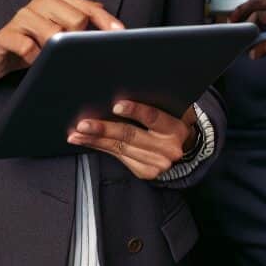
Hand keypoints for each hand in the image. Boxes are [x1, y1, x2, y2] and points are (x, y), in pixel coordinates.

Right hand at [0, 0, 123, 111]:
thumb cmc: (30, 44)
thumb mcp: (59, 34)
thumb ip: (82, 24)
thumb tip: (112, 25)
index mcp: (56, 1)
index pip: (87, 7)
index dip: (105, 21)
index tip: (120, 34)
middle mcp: (40, 4)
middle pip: (75, 21)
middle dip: (78, 42)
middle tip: (75, 56)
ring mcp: (21, 17)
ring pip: (53, 33)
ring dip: (57, 52)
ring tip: (53, 60)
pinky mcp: (5, 35)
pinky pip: (28, 47)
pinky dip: (35, 58)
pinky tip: (35, 62)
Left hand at [69, 101, 201, 180]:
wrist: (189, 152)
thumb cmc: (174, 125)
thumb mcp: (174, 112)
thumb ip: (156, 104)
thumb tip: (122, 94)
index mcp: (176, 129)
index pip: (154, 117)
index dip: (135, 111)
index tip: (116, 105)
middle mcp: (167, 148)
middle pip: (130, 136)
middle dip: (104, 129)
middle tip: (83, 124)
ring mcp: (156, 163)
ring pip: (119, 148)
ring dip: (95, 140)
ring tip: (76, 134)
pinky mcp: (145, 172)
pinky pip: (118, 157)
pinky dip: (100, 148)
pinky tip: (86, 142)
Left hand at [229, 0, 265, 61]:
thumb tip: (255, 4)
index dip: (246, 3)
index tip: (237, 12)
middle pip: (259, 3)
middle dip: (241, 13)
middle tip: (232, 22)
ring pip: (263, 20)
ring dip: (249, 30)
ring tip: (243, 38)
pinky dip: (261, 48)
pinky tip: (254, 54)